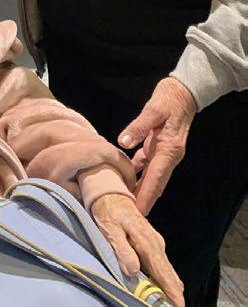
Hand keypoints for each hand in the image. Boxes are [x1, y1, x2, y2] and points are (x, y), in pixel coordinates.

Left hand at [90, 192, 183, 306]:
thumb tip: (133, 271)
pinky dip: (164, 283)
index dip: (174, 296)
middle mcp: (156, 245)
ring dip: (170, 293)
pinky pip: (161, 268)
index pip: (165, 274)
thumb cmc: (108, 213)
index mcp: (148, 243)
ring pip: (167, 274)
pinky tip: (162, 296)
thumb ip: (121, 249)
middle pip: (171, 277)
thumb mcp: (110, 230)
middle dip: (176, 300)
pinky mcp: (152, 246)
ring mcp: (156, 245)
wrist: (110, 195)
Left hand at [118, 78, 196, 213]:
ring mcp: (164, 152)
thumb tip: (123, 141)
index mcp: (169, 150)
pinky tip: (123, 178)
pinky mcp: (158, 146)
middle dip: (143, 200)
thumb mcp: (153, 109)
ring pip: (150, 177)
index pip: (155, 179)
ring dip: (139, 189)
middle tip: (128, 215)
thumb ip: (138, 126)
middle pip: (154, 183)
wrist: (183, 92)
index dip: (146, 196)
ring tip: (123, 201)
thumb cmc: (169, 99)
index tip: (138, 213)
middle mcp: (168, 156)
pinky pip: (146, 164)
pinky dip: (136, 173)